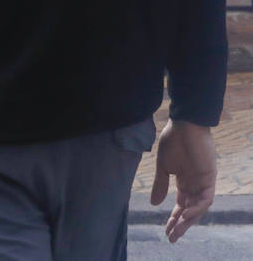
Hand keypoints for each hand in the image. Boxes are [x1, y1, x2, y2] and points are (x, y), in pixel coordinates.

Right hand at [150, 119, 216, 241]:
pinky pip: (206, 198)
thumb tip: (154, 204)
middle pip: (190, 210)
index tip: (165, 231)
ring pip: (199, 207)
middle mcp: (195, 185)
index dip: (174, 219)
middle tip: (171, 238)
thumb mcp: (163, 167)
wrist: (184, 125)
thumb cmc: (173, 142)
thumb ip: (160, 185)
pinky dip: (197, 207)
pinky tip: (186, 212)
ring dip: (189, 219)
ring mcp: (204, 182)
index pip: (181, 206)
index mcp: (184, 182)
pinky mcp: (210, 178)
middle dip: (181, 224)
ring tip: (177, 228)